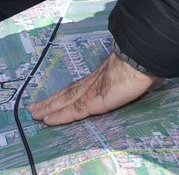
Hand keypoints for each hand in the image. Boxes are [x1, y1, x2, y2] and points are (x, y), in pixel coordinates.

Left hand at [28, 53, 159, 124]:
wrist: (142, 58)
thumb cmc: (143, 64)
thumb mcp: (135, 72)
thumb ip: (133, 77)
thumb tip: (143, 78)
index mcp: (103, 76)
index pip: (81, 86)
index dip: (68, 93)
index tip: (57, 97)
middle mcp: (93, 82)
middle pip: (67, 92)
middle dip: (51, 100)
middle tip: (35, 106)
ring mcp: (91, 90)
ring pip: (64, 100)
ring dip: (48, 107)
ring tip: (34, 112)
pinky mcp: (93, 100)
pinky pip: (72, 110)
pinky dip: (59, 116)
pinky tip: (47, 119)